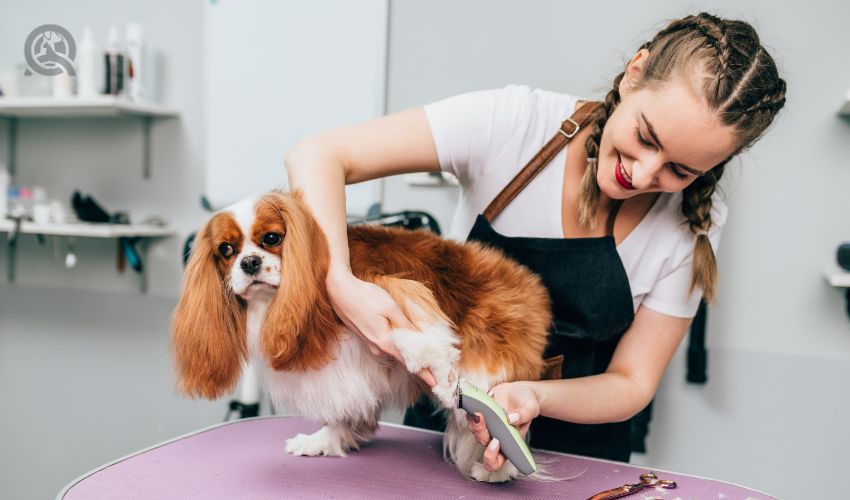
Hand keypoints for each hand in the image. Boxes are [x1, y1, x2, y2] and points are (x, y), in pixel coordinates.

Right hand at [327, 269, 435, 386]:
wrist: (339, 291)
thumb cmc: (365, 296)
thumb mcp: (390, 307)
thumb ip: (405, 325)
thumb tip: (421, 339)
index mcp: (384, 343)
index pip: (410, 363)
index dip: (425, 373)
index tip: (436, 383)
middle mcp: (377, 348)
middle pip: (403, 358)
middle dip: (419, 360)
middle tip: (437, 363)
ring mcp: (371, 344)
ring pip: (395, 350)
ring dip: (408, 349)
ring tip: (425, 350)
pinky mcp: (367, 338)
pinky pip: (387, 344)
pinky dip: (397, 342)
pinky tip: (404, 337)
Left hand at [465, 381, 539, 471]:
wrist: (520, 391)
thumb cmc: (527, 404)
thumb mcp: (531, 408)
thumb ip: (524, 415)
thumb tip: (510, 419)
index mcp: (508, 443)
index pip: (495, 461)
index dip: (491, 457)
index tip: (496, 441)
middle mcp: (495, 436)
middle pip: (482, 442)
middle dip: (480, 432)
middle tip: (483, 418)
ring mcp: (486, 425)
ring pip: (473, 429)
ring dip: (474, 421)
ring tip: (481, 409)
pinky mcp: (479, 413)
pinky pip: (470, 414)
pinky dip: (474, 408)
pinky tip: (487, 398)